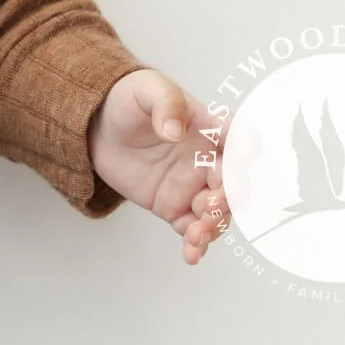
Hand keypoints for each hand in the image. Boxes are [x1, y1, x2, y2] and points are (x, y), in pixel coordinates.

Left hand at [87, 67, 230, 264]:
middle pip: (233, 183)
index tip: (245, 153)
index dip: (246, 144)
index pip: (238, 136)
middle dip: (229, 197)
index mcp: (208, 127)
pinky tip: (191, 254)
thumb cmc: (129, 101)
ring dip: (214, 225)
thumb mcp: (146, 90)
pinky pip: (192, 229)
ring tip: (197, 235)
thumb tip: (174, 130)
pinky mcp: (174, 206)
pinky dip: (196, 244)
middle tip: (211, 202)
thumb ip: (165, 103)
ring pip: (217, 212)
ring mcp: (192, 186)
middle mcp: (207, 160)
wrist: (97, 126)